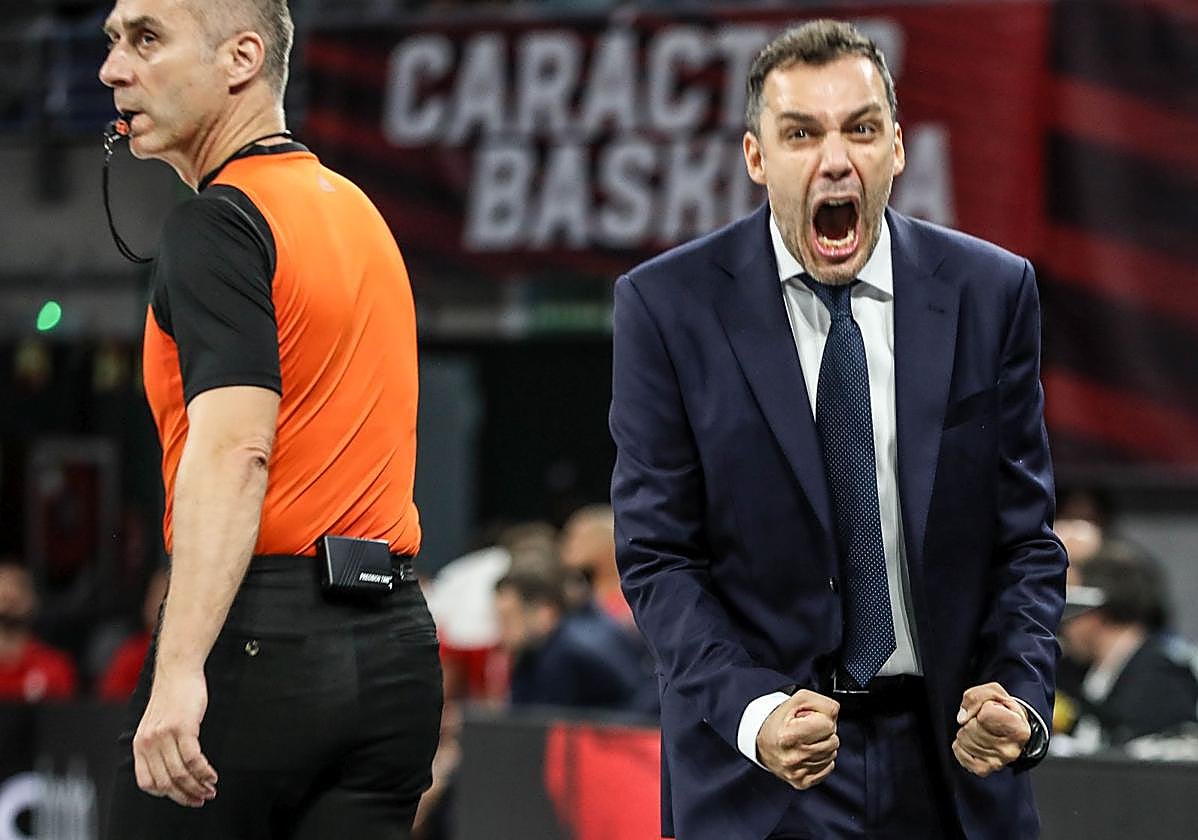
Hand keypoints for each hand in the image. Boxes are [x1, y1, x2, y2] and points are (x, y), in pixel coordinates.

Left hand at [133, 668, 217, 806]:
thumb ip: (158, 747)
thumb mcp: (156, 724)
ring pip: (180, 773)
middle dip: (185, 796)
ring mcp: (164, 735)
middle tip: (201, 799)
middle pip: (166, 782)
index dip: (167, 794)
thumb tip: (172, 771)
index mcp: (140, 745)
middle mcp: (148, 743)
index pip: (148, 783)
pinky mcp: (183, 727)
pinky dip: (204, 772)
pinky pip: (193, 759)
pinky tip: (212, 775)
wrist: (178, 671)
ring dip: (197, 786)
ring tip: (210, 789)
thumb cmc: (172, 697)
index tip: (183, 796)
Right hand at [755, 689, 839, 789]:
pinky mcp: (802, 782)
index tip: (810, 719)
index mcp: (789, 736)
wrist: (760, 743)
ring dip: (823, 745)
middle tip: (808, 729)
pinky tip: (808, 752)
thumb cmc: (778, 722)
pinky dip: (821, 759)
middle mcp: (793, 757)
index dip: (821, 718)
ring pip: (832, 754)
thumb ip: (823, 703)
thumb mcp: (798, 700)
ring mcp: (798, 772)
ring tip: (807, 740)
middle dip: (824, 732)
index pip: (828, 725)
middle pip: (834, 741)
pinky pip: (828, 768)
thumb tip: (836, 714)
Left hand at [952, 682, 1030, 776]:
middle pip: (970, 728)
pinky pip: (959, 752)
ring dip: (966, 732)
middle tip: (986, 722)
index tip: (993, 709)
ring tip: (982, 731)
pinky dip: (961, 744)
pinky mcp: (984, 769)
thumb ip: (976, 697)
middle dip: (972, 720)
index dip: (984, 707)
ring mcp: (997, 762)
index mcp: (1019, 729)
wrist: (1012, 730)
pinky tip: (973, 741)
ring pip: (963, 740)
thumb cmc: (1003, 710)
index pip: (986, 714)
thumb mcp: (994, 692)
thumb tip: (962, 718)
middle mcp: (1010, 750)